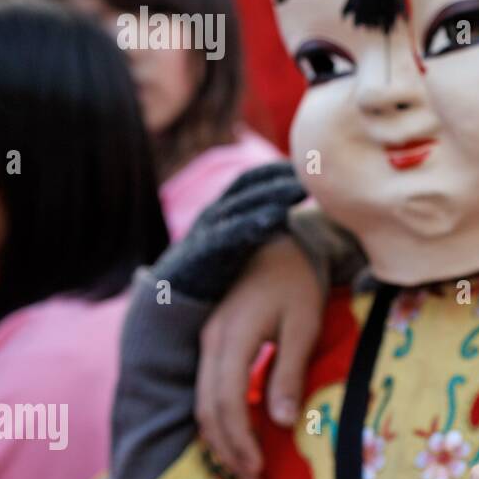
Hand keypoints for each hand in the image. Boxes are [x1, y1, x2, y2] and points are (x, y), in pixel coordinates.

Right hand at [155, 161, 305, 302]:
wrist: (168, 314)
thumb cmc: (210, 284)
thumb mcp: (235, 251)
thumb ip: (255, 232)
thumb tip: (289, 219)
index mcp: (222, 212)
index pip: (251, 181)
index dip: (278, 171)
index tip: (311, 164)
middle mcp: (212, 217)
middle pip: (248, 188)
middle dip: (279, 177)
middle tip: (311, 170)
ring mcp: (203, 234)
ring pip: (240, 207)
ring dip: (272, 195)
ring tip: (300, 188)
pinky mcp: (197, 256)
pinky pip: (227, 236)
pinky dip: (252, 224)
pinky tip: (277, 218)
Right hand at [195, 234, 324, 478]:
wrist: (277, 240)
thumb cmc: (297, 280)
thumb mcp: (304, 324)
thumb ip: (289, 371)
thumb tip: (281, 422)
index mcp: (231, 337)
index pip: (226, 402)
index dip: (238, 441)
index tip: (257, 471)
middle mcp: (210, 341)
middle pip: (206, 408)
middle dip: (226, 448)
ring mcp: (206, 339)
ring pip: (201, 400)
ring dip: (219, 436)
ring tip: (243, 464)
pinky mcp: (211, 339)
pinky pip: (206, 387)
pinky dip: (217, 416)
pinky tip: (235, 433)